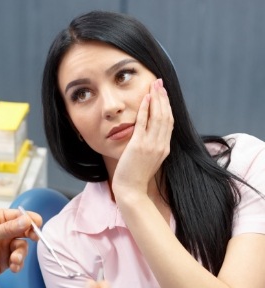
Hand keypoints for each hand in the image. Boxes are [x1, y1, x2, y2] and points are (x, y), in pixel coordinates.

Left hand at [0, 208, 41, 283]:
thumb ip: (9, 228)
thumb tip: (26, 220)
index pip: (18, 216)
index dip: (29, 219)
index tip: (37, 224)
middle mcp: (2, 231)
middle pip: (24, 231)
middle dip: (30, 235)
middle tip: (34, 238)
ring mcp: (4, 246)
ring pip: (22, 247)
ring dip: (21, 253)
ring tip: (15, 259)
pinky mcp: (4, 260)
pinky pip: (17, 260)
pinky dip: (18, 264)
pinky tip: (14, 266)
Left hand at [112, 78, 173, 198]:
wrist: (130, 190)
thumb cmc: (136, 176)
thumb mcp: (148, 159)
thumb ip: (152, 146)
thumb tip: (149, 133)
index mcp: (164, 148)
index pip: (169, 122)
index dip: (167, 106)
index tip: (163, 94)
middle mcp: (161, 145)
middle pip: (166, 116)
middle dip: (163, 98)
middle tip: (160, 83)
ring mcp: (151, 145)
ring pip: (158, 117)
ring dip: (156, 100)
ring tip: (154, 86)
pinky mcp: (139, 146)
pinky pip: (144, 124)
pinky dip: (146, 110)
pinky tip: (145, 99)